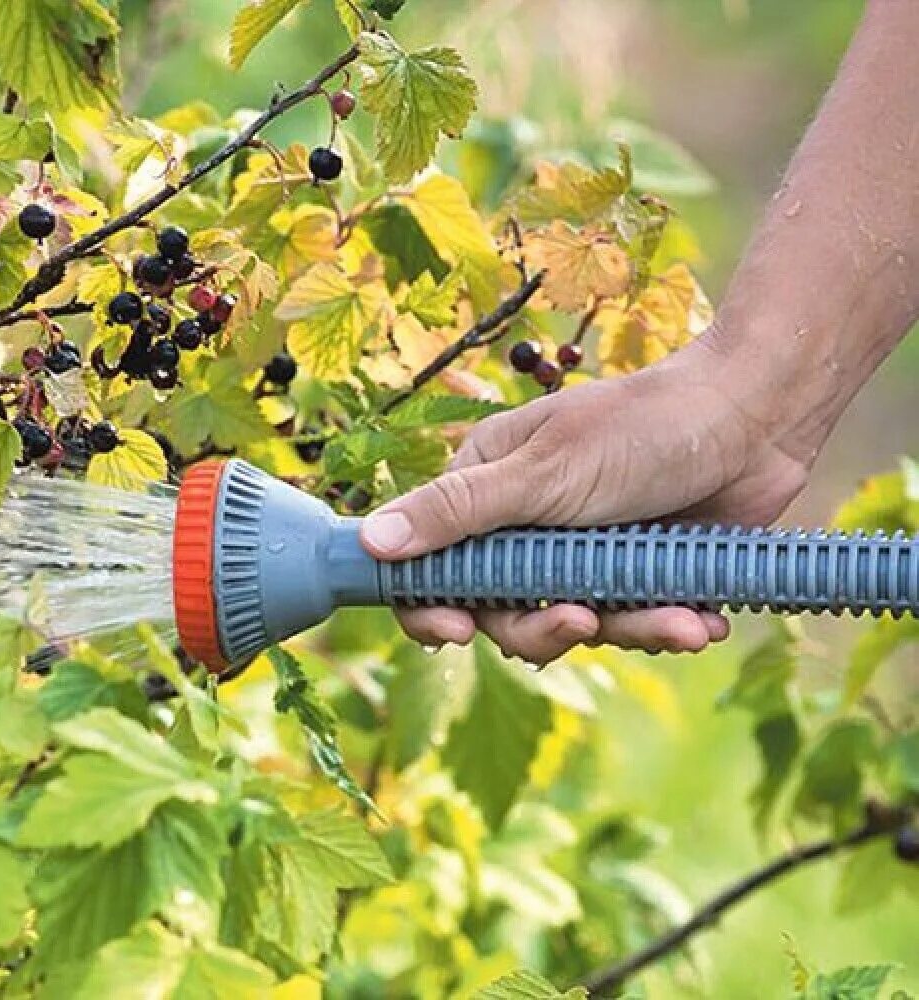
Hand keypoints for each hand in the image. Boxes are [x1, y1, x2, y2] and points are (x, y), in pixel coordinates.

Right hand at [359, 338, 811, 663]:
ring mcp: (579, 552)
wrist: (756, 417)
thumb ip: (457, 513)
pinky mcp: (633, 573)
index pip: (429, 561)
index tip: (455, 632)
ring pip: (571, 624)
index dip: (431, 604)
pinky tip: (698, 618)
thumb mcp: (541, 473)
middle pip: (499, 609)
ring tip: (676, 619)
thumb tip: (369, 543)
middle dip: (541, 628)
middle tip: (581, 622)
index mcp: (483, 488)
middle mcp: (523, 524)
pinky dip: (664, 625)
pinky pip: (630, 622)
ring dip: (625, 628)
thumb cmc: (641, 427)